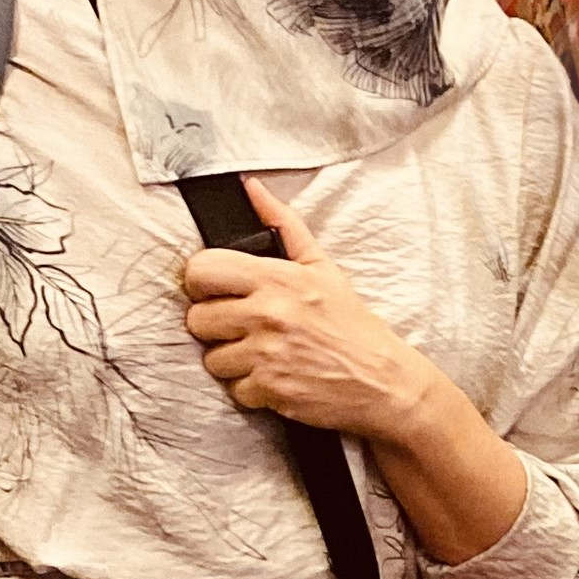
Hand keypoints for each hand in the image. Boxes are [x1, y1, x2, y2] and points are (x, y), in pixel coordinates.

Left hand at [184, 183, 427, 437]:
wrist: (381, 380)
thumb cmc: (350, 324)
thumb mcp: (321, 266)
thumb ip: (283, 223)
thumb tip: (251, 188)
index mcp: (277, 278)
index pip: (201, 270)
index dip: (203, 282)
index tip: (219, 291)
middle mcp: (269, 313)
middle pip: (197, 319)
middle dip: (216, 326)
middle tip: (244, 327)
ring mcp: (267, 354)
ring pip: (212, 359)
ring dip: (233, 361)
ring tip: (264, 354)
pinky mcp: (269, 389)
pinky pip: (234, 390)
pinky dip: (251, 389)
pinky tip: (275, 376)